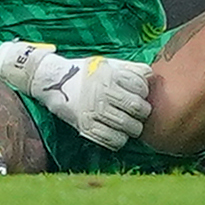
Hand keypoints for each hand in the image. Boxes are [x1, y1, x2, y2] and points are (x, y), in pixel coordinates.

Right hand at [0, 43, 151, 149]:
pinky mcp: (87, 127)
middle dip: (143, 112)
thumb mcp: (108, 64)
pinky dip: (120, 139)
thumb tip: (152, 75)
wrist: (53, 82)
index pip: (141, 87)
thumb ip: (131, 68)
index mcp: (111, 75)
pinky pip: (113, 140)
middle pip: (137, 107)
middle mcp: (103, 92)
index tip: (140, 95)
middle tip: (139, 113)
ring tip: (130, 124)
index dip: (144, 92)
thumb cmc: (86, 72)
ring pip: (128, 126)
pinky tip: (118, 133)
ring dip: (134, 128)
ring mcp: (94, 111)